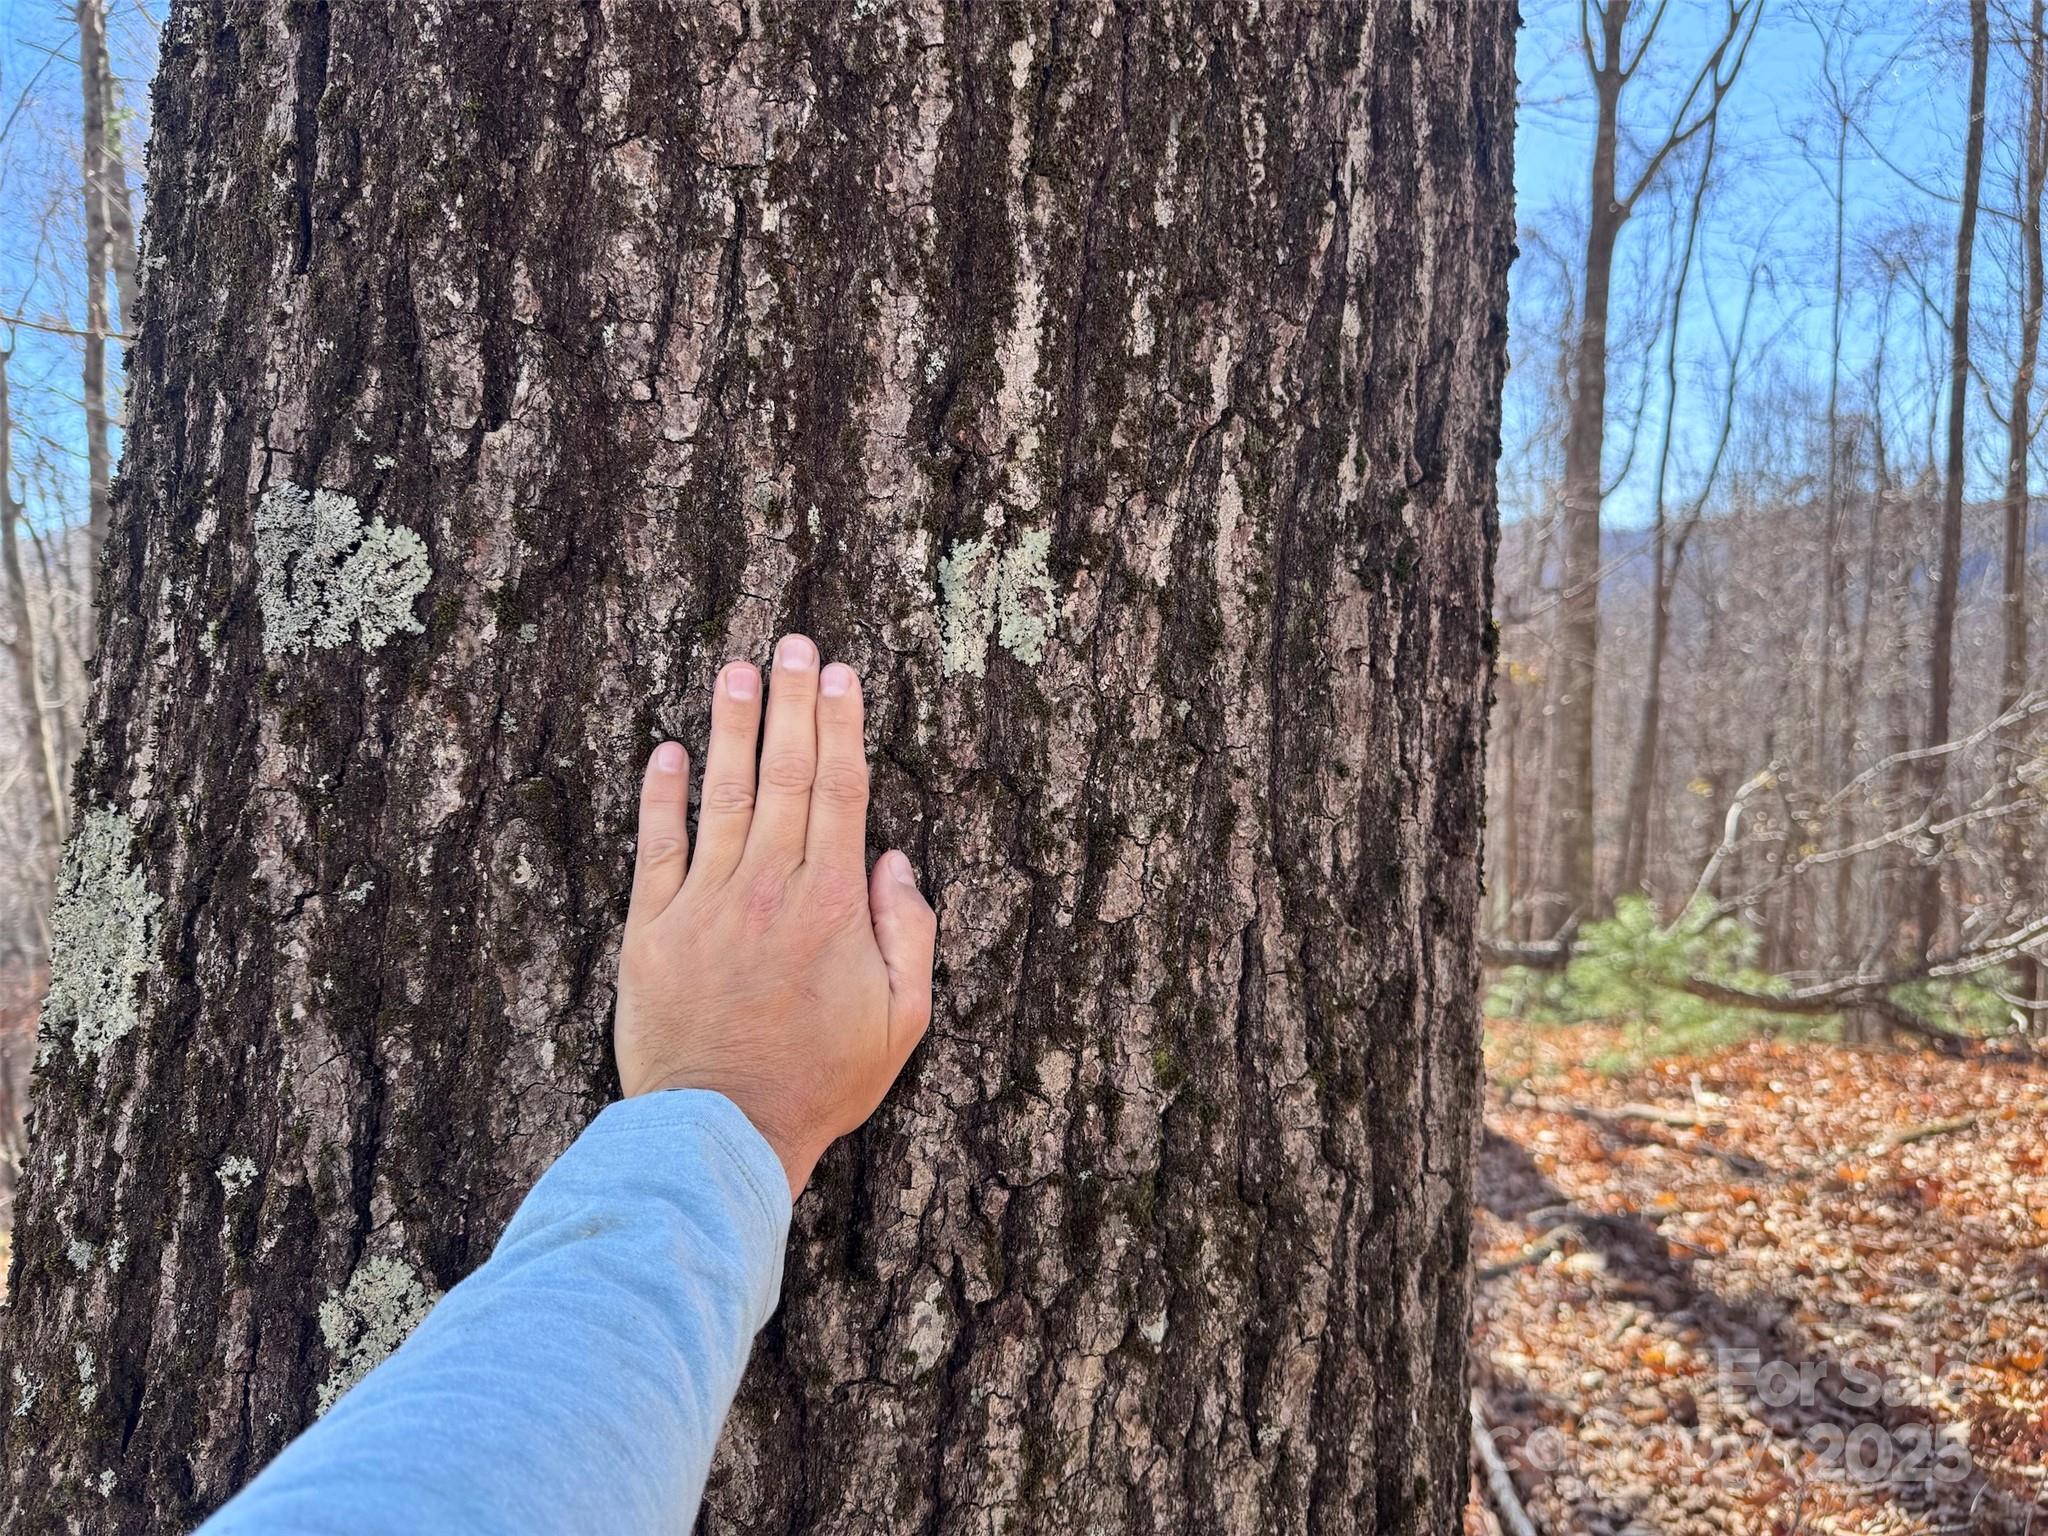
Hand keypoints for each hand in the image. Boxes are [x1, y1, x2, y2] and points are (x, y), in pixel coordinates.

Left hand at [613, 634, 936, 1199]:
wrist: (723, 1129)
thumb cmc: (819, 1082)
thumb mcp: (902, 1020)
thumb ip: (910, 933)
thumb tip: (897, 862)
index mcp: (833, 903)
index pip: (842, 790)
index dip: (843, 725)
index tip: (841, 674)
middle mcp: (770, 885)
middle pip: (787, 772)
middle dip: (792, 702)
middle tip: (792, 643)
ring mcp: (706, 902)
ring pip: (723, 793)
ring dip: (731, 727)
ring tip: (735, 670)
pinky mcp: (652, 928)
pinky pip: (657, 845)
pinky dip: (660, 796)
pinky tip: (664, 752)